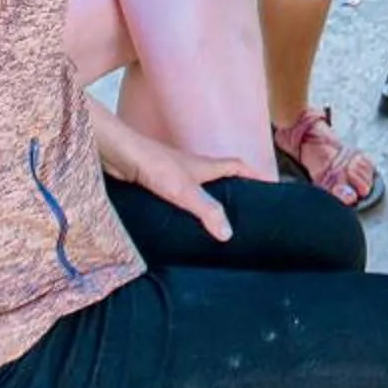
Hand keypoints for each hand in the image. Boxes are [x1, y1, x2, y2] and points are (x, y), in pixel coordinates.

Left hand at [94, 112, 249, 240]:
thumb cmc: (153, 164)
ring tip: (211, 227)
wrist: (119, 154)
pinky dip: (181, 209)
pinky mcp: (154, 184)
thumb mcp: (185, 191)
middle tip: (242, 212)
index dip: (254, 173)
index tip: (268, 185)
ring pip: (195, 190)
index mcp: (204, 166)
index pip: (237, 166)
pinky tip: (177, 225)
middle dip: (232, 191)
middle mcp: (190, 169)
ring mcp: (171, 176)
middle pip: (218, 178)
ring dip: (204, 203)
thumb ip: (207, 210)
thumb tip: (228, 233)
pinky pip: (175, 198)